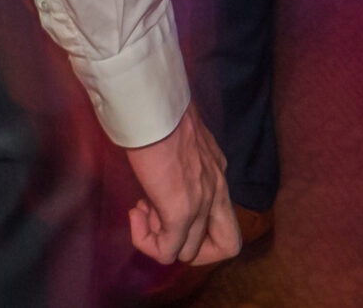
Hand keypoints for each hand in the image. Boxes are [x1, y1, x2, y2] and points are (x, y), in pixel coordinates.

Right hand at [126, 105, 238, 266]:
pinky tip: (135, 213)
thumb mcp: (179, 142)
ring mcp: (202, 203)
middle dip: (190, 247)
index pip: (224, 217)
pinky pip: (167, 252)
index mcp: (218, 171)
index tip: (171, 205)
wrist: (152, 108)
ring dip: (160, 239)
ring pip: (189, 254)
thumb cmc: (159, 115)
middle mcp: (218, 189)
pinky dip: (146, 241)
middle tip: (161, 224)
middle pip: (227, 245)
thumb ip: (180, 165)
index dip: (197, 226)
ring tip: (142, 208)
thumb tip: (159, 186)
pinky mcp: (180, 212)